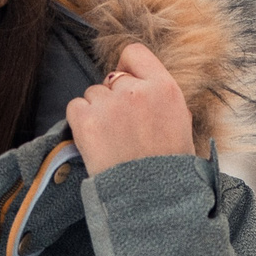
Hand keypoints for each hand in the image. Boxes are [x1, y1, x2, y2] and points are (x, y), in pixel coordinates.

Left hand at [65, 41, 192, 176]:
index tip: (126, 85)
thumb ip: (161, 98)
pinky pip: (75, 107)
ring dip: (97, 113)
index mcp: (165, 89)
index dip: (126, 69)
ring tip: (111, 141)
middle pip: (111, 79)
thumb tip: (143, 84)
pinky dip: (80, 123)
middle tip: (121, 129)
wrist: (151, 201)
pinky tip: (95, 143)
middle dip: (113, 99)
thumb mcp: (181, 125)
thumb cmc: (168, 169)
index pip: (134, 53)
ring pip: (92, 94)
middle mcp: (137, 91)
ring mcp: (111, 105)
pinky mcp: (87, 120)